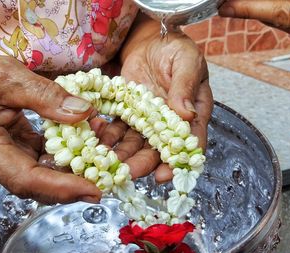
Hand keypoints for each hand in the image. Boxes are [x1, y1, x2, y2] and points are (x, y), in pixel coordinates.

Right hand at [0, 46, 101, 203]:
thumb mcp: (9, 77)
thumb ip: (46, 96)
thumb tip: (84, 112)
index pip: (24, 178)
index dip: (60, 188)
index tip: (92, 190)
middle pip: (33, 185)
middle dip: (69, 187)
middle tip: (104, 184)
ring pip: (37, 177)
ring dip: (67, 172)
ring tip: (99, 164)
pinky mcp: (7, 155)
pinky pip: (36, 162)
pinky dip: (59, 158)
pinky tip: (81, 148)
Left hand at [97, 16, 212, 182]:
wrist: (150, 41)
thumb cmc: (175, 49)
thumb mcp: (186, 62)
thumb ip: (185, 87)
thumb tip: (187, 115)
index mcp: (193, 113)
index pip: (189, 142)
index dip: (177, 162)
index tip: (164, 175)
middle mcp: (170, 123)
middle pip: (158, 149)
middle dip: (143, 163)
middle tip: (128, 174)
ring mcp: (147, 121)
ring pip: (136, 144)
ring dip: (123, 156)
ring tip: (107, 164)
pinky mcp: (128, 114)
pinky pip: (118, 130)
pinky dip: (108, 138)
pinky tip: (96, 143)